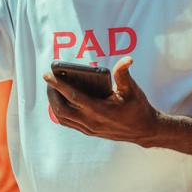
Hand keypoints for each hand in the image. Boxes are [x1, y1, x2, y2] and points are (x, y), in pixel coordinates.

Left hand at [42, 58, 157, 145]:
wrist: (144, 130)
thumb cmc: (137, 107)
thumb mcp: (132, 89)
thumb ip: (124, 74)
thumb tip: (126, 59)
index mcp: (100, 111)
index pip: (73, 96)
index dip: (58, 85)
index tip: (47, 74)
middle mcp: (92, 122)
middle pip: (62, 109)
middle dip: (52, 94)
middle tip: (49, 80)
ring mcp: (89, 129)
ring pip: (62, 117)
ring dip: (54, 103)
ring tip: (52, 88)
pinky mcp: (89, 131)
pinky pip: (68, 122)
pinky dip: (60, 111)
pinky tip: (60, 100)